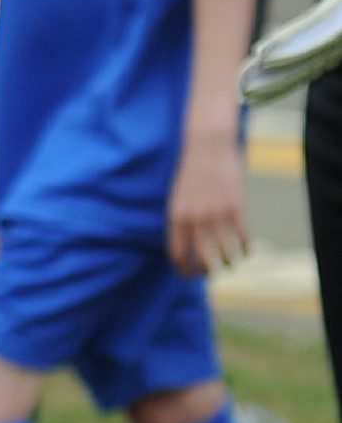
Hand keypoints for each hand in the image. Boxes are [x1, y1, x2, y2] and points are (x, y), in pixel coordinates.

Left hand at [167, 131, 247, 275]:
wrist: (206, 148)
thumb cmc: (190, 174)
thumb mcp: (178, 197)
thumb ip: (182, 221)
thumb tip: (188, 248)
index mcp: (177, 215)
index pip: (177, 253)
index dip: (183, 269)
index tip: (189, 273)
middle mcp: (196, 218)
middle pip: (202, 259)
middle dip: (207, 271)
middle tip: (211, 273)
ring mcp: (216, 214)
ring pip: (225, 253)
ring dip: (229, 263)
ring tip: (230, 264)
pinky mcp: (235, 208)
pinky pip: (242, 238)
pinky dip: (245, 249)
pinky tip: (245, 251)